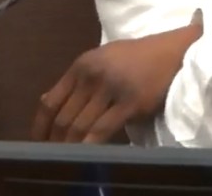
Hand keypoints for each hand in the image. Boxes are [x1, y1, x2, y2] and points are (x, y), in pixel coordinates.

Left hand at [31, 24, 200, 143]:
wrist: (173, 51)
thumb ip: (75, 80)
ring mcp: (110, 89)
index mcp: (81, 65)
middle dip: (54, 141)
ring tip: (66, 159)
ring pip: (80, 126)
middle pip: (63, 117)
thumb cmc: (137, 57)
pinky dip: (90, 145)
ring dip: (70, 146)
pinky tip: (86, 155)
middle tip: (51, 156)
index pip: (51, 101)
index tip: (37, 142)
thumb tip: (44, 102)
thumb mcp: (101, 59)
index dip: (40, 126)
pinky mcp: (130, 103)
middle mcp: (92, 76)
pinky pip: (103, 130)